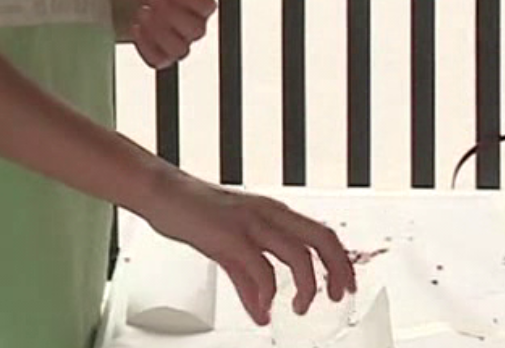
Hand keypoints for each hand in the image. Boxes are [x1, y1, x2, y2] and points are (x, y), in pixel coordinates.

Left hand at [127, 0, 217, 68]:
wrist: (138, 2)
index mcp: (204, 6)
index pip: (206, 6)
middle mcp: (196, 29)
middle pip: (194, 29)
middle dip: (171, 11)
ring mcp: (180, 46)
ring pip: (178, 48)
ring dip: (158, 29)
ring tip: (143, 10)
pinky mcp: (162, 58)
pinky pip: (158, 59)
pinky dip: (145, 44)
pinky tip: (135, 26)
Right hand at [140, 169, 354, 326]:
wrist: (160, 191)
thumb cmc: (192, 212)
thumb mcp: (228, 250)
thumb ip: (248, 281)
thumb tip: (264, 312)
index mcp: (273, 212)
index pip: (321, 233)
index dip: (339, 261)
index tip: (344, 285)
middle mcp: (269, 213)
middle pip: (323, 238)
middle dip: (338, 270)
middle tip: (338, 296)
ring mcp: (251, 222)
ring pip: (300, 254)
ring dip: (307, 287)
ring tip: (299, 308)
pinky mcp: (231, 235)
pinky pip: (262, 267)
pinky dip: (269, 291)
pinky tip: (264, 306)